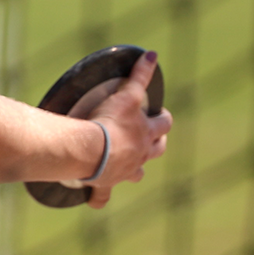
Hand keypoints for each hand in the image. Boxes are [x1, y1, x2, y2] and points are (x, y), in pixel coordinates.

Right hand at [83, 50, 171, 208]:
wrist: (91, 150)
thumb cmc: (108, 122)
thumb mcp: (127, 94)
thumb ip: (139, 74)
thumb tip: (153, 53)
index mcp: (145, 134)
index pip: (162, 124)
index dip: (162, 118)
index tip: (159, 113)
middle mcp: (140, 155)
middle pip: (156, 150)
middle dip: (156, 144)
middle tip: (150, 138)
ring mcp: (124, 172)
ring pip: (136, 173)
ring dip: (135, 169)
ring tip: (129, 166)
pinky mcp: (105, 184)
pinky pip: (102, 196)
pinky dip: (99, 198)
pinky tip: (95, 200)